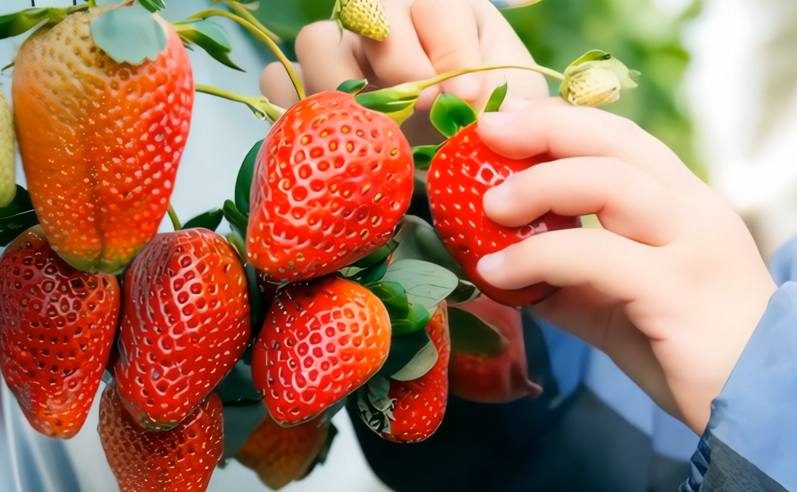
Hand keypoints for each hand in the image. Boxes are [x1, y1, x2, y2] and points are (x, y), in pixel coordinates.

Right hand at [259, 0, 548, 144]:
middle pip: (366, 8)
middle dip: (399, 64)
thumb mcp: (516, 106)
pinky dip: (303, 114)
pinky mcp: (308, 91)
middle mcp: (386, 20)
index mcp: (443, 10)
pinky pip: (281, 85)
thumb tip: (469, 104)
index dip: (451, 49)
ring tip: (383, 133)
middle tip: (424, 113)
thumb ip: (506, 95)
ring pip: (315, 41)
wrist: (466, 170)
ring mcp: (342, 52)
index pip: (434, 1)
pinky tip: (344, 145)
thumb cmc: (494, 129)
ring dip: (349, 89)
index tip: (467, 101)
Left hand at [473, 99, 776, 433]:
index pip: (622, 141)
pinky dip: (538, 257)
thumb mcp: (621, 307)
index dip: (562, 122)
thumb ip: (572, 281)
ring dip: (539, 185)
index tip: (506, 120)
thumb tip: (502, 267)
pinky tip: (497, 274)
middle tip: (487, 135)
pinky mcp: (679, 292)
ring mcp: (693, 248)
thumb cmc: (694, 357)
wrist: (765, 411)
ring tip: (487, 207)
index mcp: (686, 206)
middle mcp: (695, 213)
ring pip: (611, 184)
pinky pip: (598, 256)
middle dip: (547, 130)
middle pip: (616, 145)